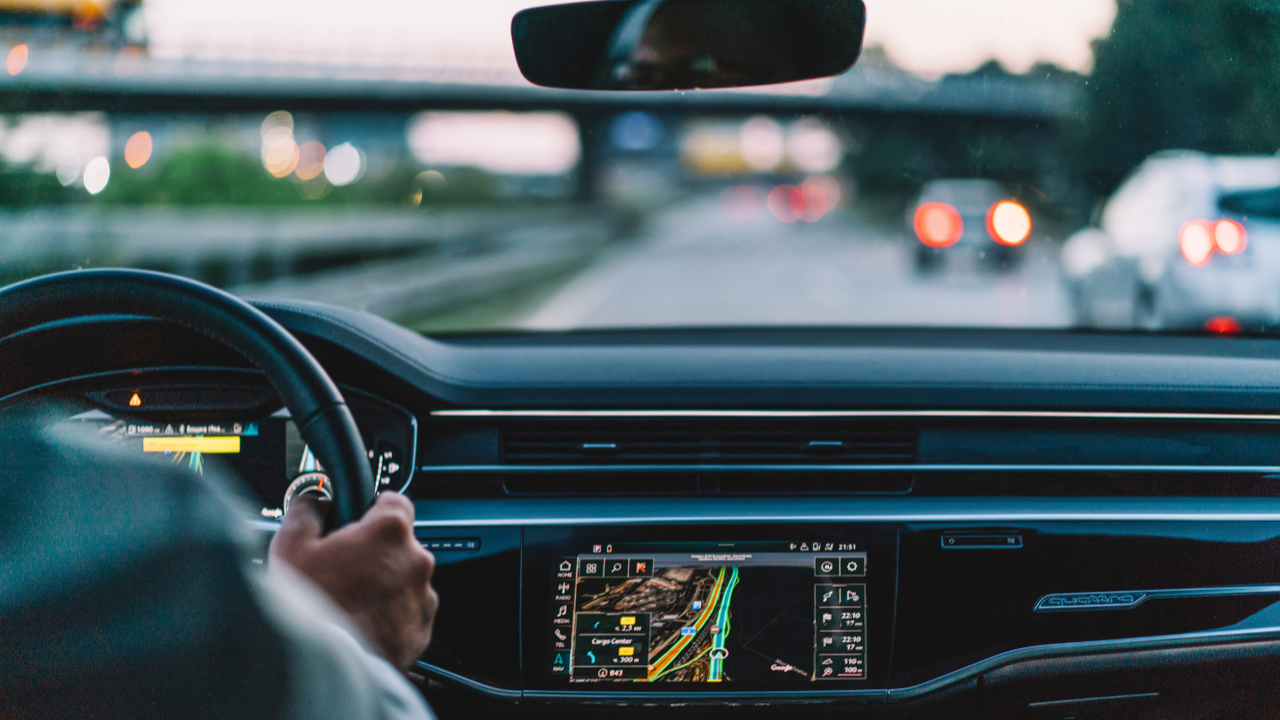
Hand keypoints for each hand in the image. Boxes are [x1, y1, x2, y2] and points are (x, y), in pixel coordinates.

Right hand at [269, 492, 438, 669]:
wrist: (321, 667)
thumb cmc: (306, 607)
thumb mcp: (291, 545)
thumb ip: (306, 510)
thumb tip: (314, 498)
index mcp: (389, 531)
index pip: (396, 501)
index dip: (373, 509)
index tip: (358, 521)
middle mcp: (415, 560)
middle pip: (398, 545)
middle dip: (374, 555)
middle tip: (340, 572)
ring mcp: (422, 597)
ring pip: (404, 582)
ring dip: (383, 587)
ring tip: (347, 604)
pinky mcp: (422, 630)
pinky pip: (407, 615)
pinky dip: (389, 618)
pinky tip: (360, 625)